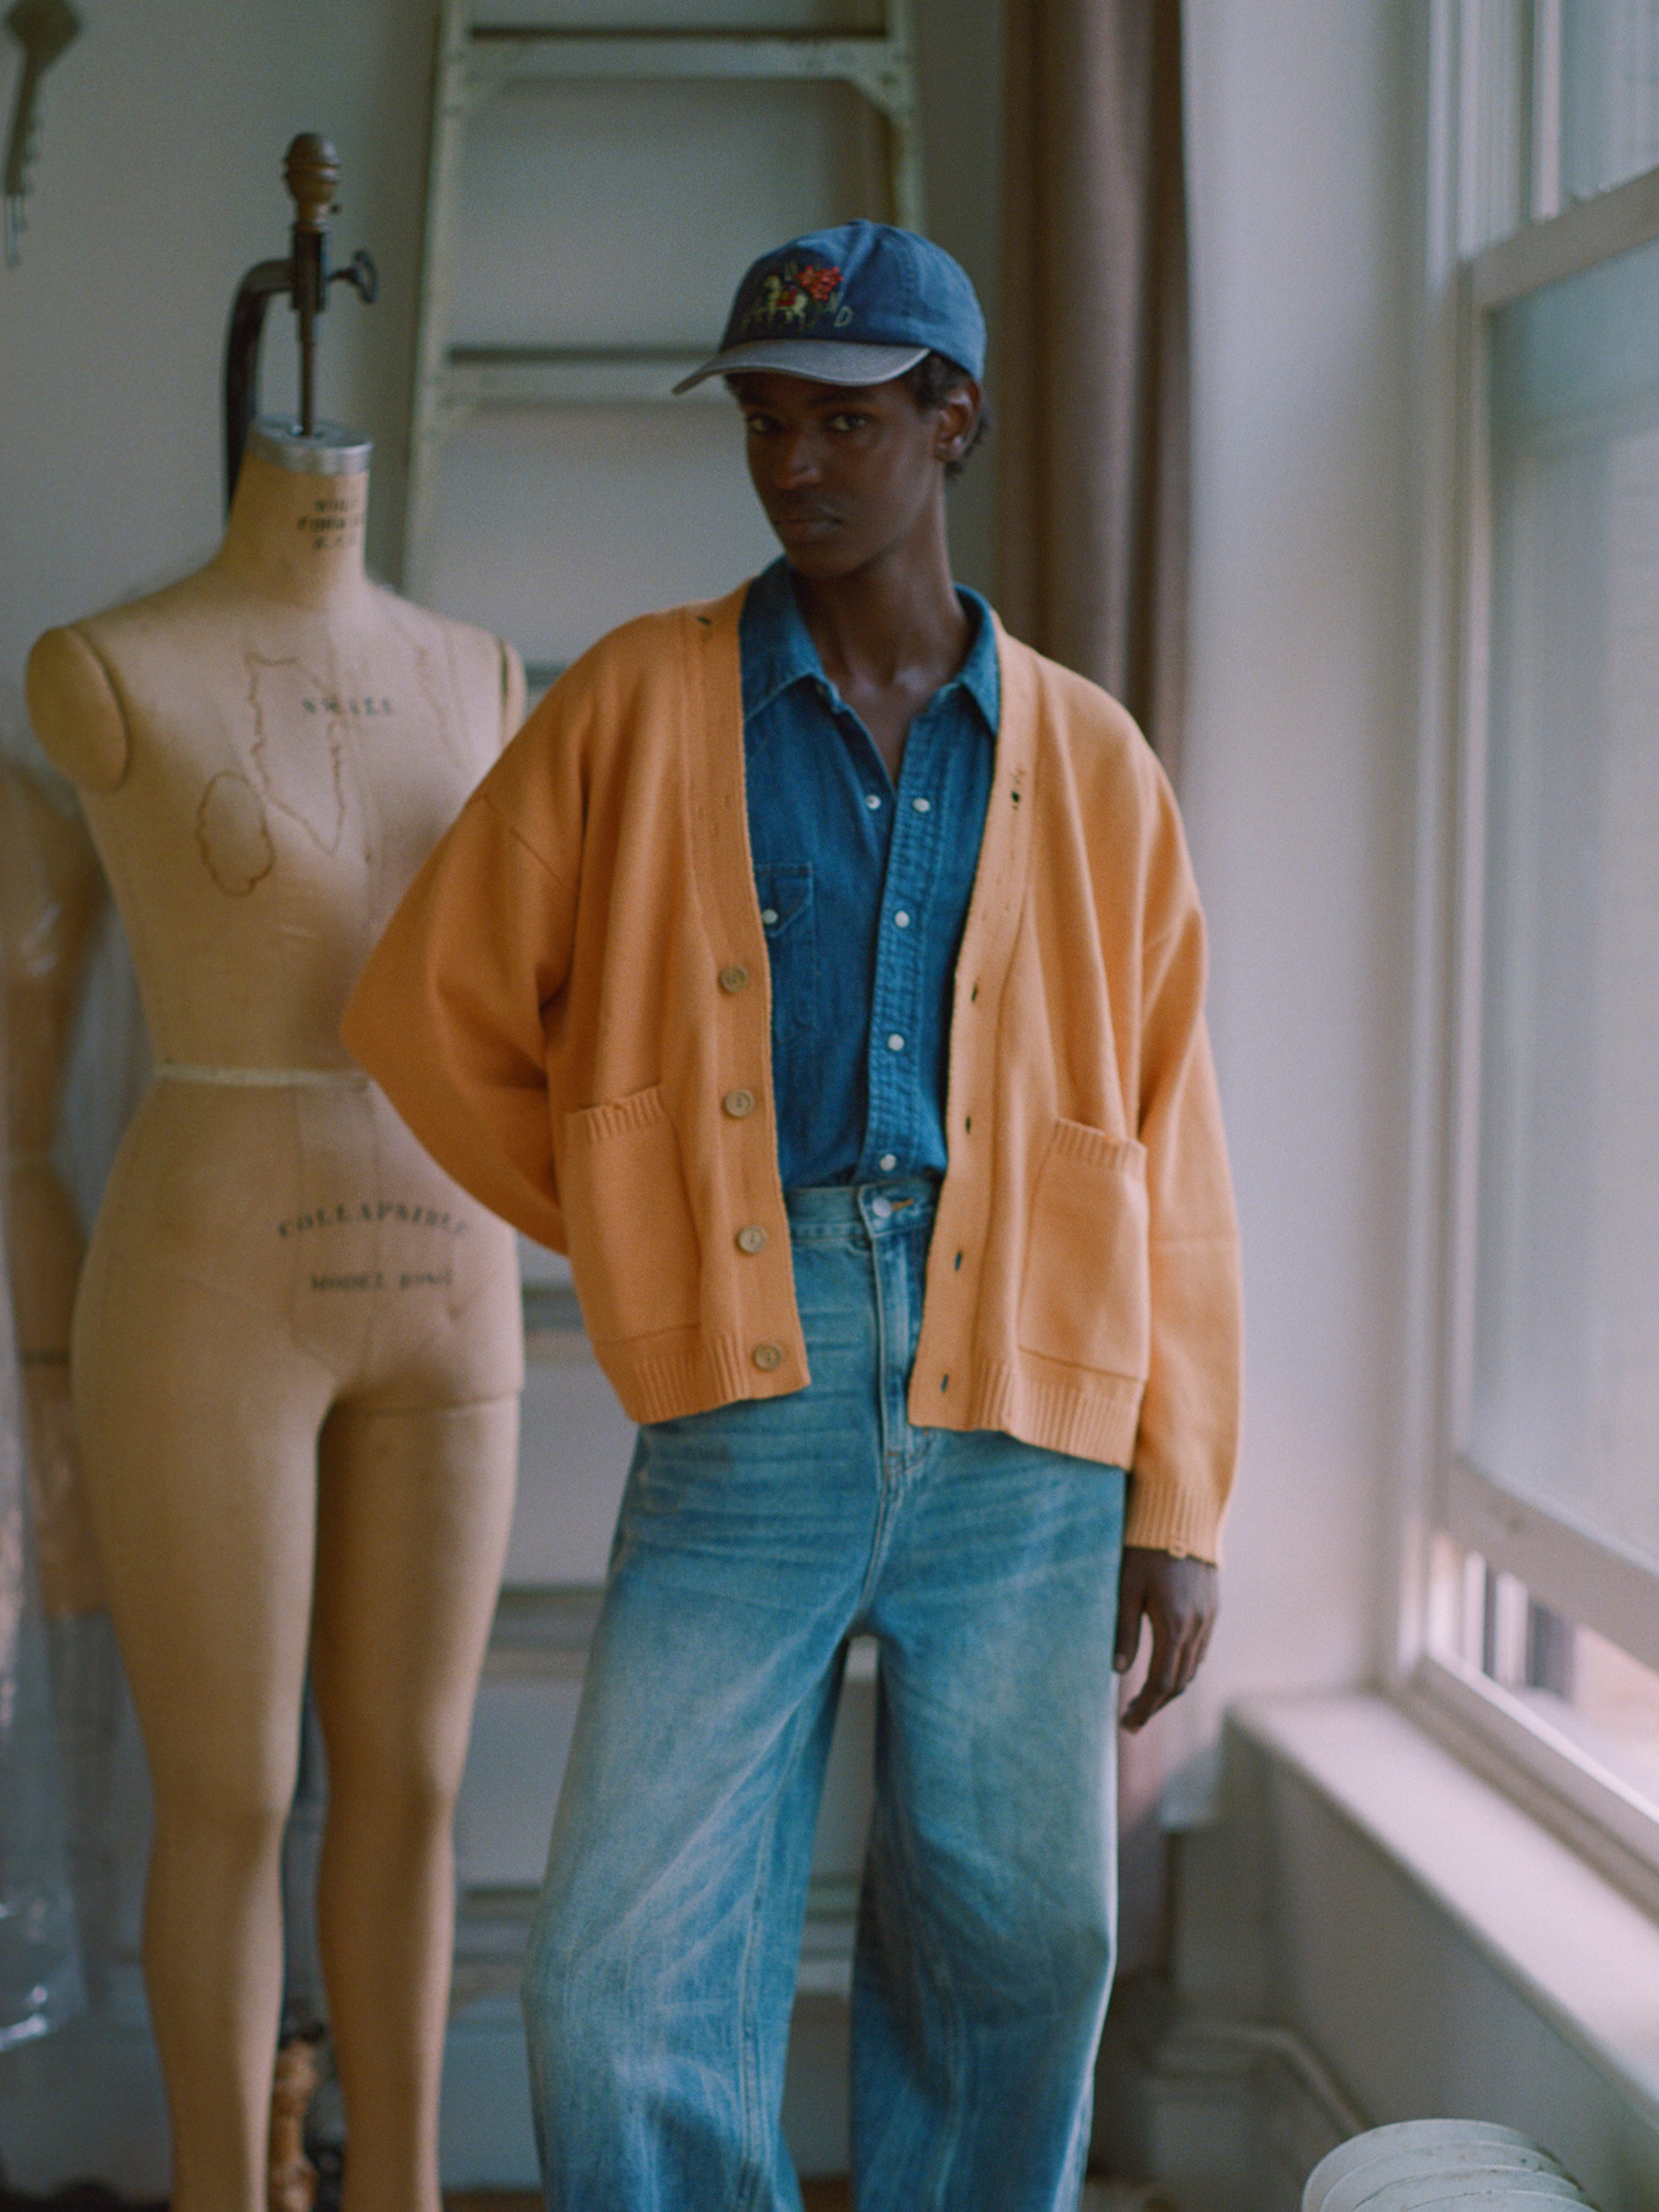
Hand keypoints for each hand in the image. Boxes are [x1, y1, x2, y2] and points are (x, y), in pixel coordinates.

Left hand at [1113, 1545, 1218, 1732]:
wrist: (1181, 1517)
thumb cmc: (1145, 1550)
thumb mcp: (1126, 1588)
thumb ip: (1124, 1630)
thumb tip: (1117, 1671)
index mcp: (1173, 1625)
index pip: (1160, 1681)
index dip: (1145, 1707)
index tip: (1127, 1724)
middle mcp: (1196, 1627)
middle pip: (1178, 1681)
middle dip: (1155, 1704)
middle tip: (1131, 1719)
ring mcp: (1208, 1619)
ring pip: (1191, 1668)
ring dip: (1170, 1688)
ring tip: (1145, 1699)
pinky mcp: (1212, 1610)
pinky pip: (1200, 1650)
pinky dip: (1183, 1667)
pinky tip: (1165, 1668)